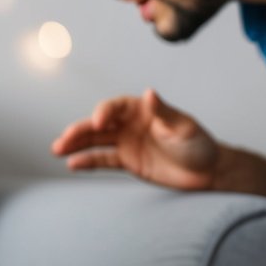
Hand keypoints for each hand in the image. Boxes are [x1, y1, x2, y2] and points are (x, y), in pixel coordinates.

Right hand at [51, 89, 220, 190]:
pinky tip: (72, 165)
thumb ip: (163, 112)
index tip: (98, 123)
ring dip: (76, 145)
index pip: (115, 107)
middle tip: (64, 139)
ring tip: (57, 150)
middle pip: (98, 125)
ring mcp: (127, 143)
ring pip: (95, 142)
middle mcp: (130, 124)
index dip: (104, 113)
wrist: (208, 172)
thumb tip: (149, 93)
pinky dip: (87, 162)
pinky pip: (103, 160)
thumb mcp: (183, 127)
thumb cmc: (199, 144)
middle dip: (80, 131)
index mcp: (143, 109)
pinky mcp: (127, 162)